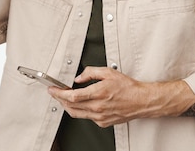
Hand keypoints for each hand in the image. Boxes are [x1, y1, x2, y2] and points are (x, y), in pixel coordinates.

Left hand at [48, 66, 194, 126]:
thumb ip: (91, 72)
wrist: (141, 101)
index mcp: (98, 94)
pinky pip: (86, 117)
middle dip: (60, 99)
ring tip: (65, 99)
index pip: (72, 96)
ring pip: (76, 114)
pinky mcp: (103, 122)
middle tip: (56, 93)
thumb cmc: (128, 87)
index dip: (59, 93)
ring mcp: (99, 117)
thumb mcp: (109, 72)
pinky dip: (80, 110)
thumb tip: (79, 77)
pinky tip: (81, 104)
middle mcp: (97, 108)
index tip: (52, 89)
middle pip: (70, 106)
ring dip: (68, 106)